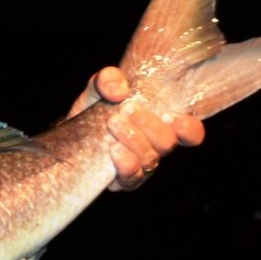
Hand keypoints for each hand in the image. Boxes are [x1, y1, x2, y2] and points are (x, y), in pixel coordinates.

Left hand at [68, 67, 204, 190]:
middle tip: (130, 109)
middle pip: (168, 144)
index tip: (169, 114)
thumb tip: (120, 91)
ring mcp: (140, 167)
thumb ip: (109, 79)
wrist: (69, 132)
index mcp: (161, 125)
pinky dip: (126, 164)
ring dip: (135, 140)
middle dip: (150, 126)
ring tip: (114, 123)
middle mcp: (155, 148)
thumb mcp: (98, 86)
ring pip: (151, 161)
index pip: (191, 133)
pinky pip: (132, 179)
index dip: (188, 128)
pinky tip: (113, 150)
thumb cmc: (92, 107)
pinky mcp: (121, 180)